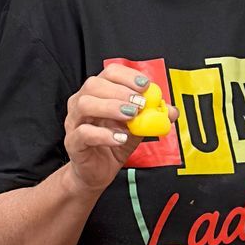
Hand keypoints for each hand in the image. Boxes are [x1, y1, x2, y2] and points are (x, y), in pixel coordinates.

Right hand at [65, 60, 164, 194]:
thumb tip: (171, 111)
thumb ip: (153, 117)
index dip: (128, 76)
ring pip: (85, 104)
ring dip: (111, 107)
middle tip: (140, 104)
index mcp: (98, 93)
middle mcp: (82, 103)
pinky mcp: (73, 142)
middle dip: (121, 91)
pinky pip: (84, 133)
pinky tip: (120, 138)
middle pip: (94, 85)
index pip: (109, 73)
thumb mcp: (138, 128)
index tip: (145, 86)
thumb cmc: (113, 144)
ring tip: (131, 117)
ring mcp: (74, 122)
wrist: (98, 171)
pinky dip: (104, 134)